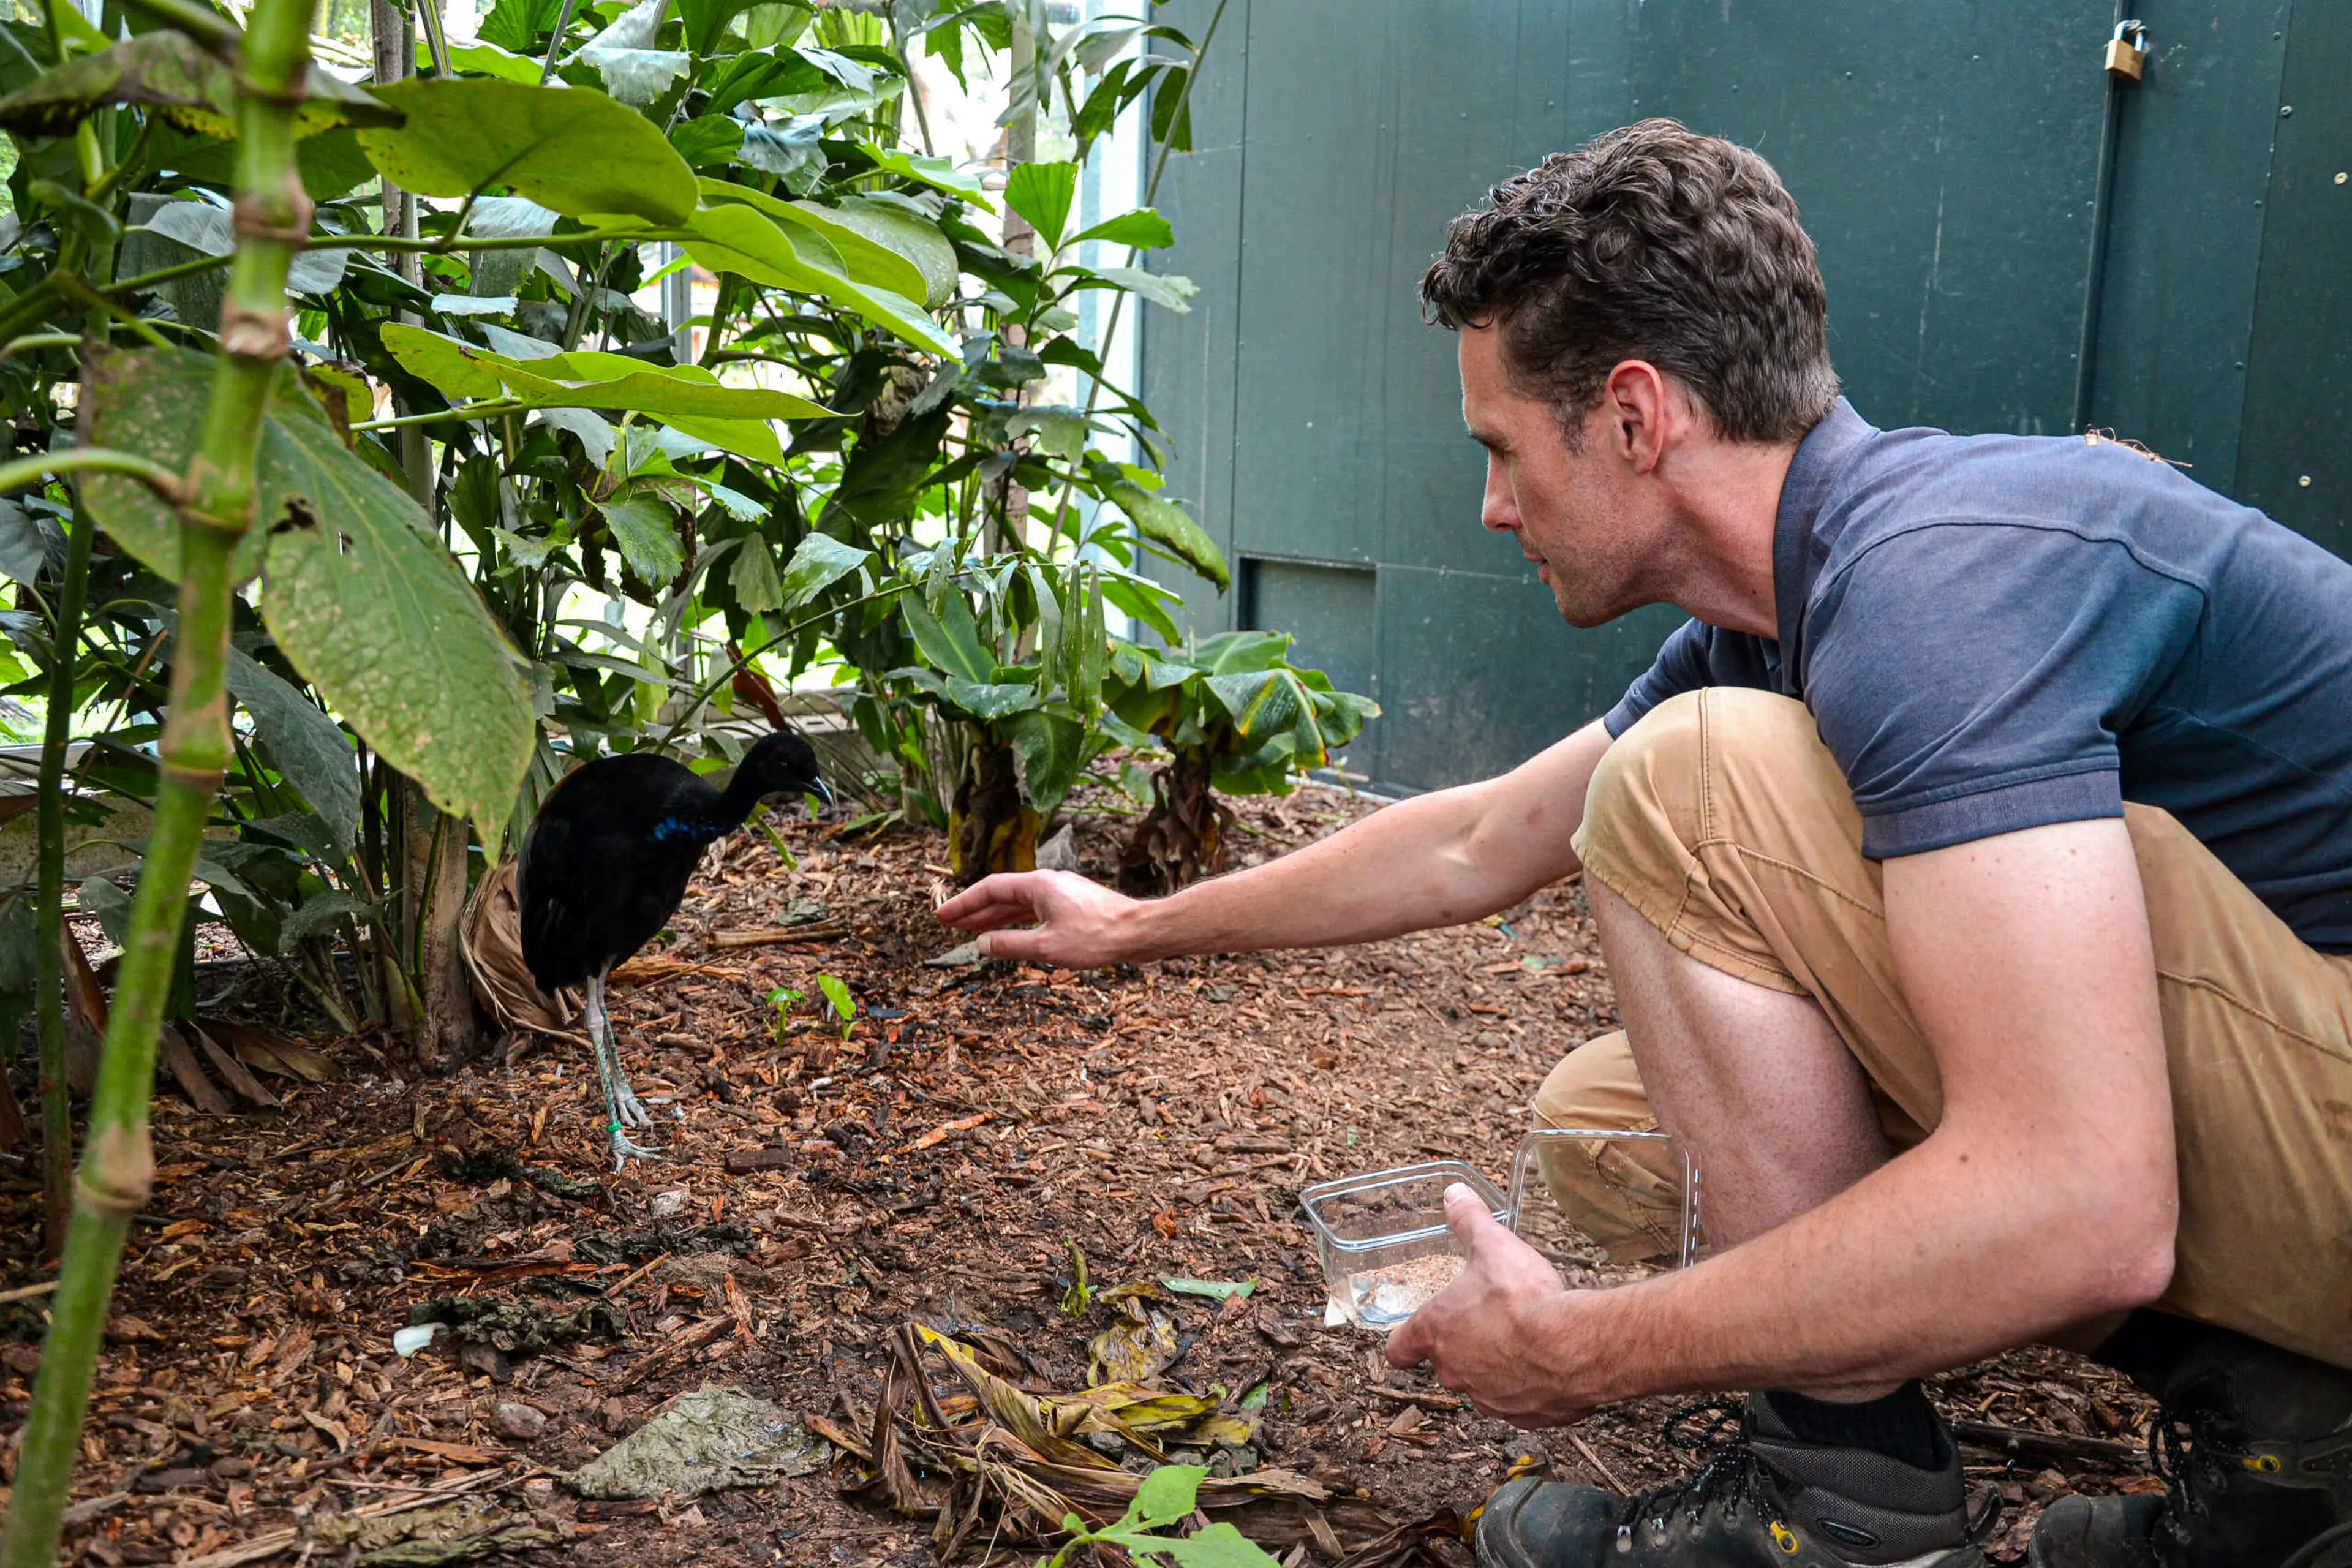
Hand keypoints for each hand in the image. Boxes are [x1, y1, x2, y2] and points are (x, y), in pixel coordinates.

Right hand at [935, 870, 1143, 967]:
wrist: (1140, 931)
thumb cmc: (1097, 937)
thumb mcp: (1047, 946)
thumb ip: (1010, 945)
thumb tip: (980, 944)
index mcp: (1037, 884)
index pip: (989, 889)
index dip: (963, 904)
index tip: (942, 916)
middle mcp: (1047, 883)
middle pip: (1002, 895)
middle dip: (974, 911)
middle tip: (948, 924)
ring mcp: (1062, 894)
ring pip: (1019, 905)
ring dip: (995, 918)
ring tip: (972, 932)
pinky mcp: (1074, 906)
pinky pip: (1036, 912)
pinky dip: (1018, 923)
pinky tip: (1010, 935)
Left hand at [1384, 1183, 1591, 1427]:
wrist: (1574, 1347)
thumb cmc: (1524, 1299)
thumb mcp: (1492, 1246)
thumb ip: (1469, 1220)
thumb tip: (1454, 1194)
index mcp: (1437, 1333)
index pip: (1399, 1348)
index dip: (1404, 1341)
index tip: (1410, 1337)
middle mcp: (1455, 1372)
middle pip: (1447, 1363)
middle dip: (1465, 1344)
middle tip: (1490, 1321)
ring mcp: (1489, 1399)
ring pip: (1484, 1384)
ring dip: (1498, 1367)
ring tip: (1524, 1341)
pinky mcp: (1525, 1417)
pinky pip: (1521, 1403)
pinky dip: (1531, 1387)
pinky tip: (1550, 1364)